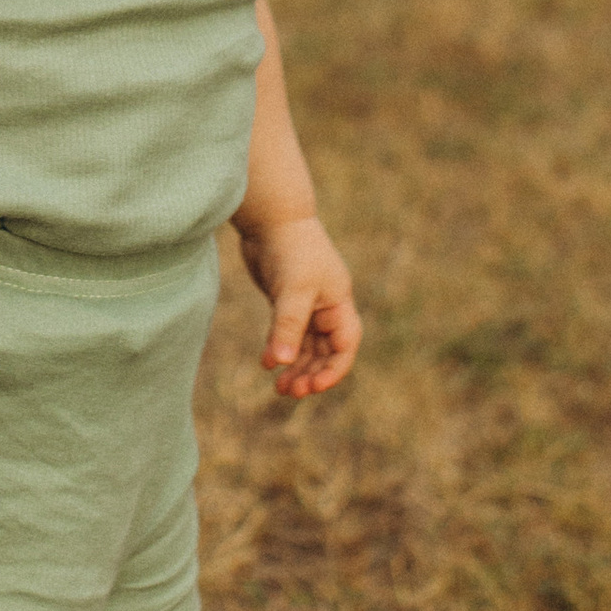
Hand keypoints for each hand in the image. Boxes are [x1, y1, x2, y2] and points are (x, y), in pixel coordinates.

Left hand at [239, 214, 361, 399]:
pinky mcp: (285, 301)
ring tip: (279, 387)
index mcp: (338, 303)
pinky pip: (287, 334)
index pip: (345, 345)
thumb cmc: (291, 249)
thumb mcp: (293, 290)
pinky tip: (266, 363)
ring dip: (295, 366)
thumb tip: (279, 364)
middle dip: (310, 373)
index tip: (314, 386)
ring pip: (305, 346)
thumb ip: (287, 326)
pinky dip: (279, 349)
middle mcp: (326, 306)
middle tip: (290, 391)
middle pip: (325, 351)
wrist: (270, 218)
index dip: (334, 369)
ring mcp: (306, 304)